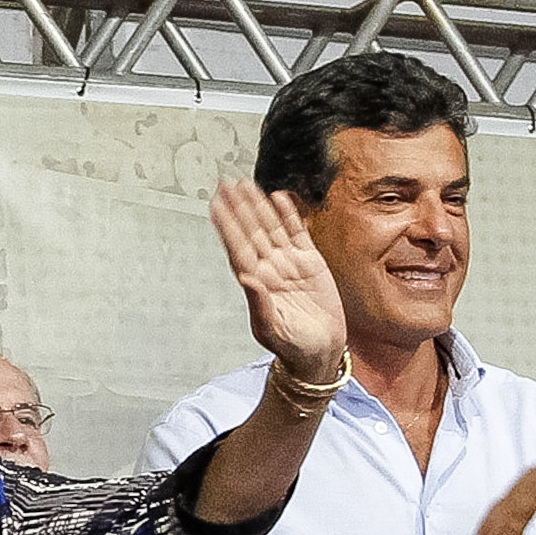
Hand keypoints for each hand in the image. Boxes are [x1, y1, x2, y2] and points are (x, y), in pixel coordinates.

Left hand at [211, 179, 345, 385]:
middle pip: (251, 231)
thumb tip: (246, 279)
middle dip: (238, 207)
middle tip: (224, 182)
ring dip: (258, 206)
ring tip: (246, 184)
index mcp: (256, 283)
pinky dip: (288, 215)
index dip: (226, 225)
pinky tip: (279, 198)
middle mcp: (269, 269)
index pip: (237, 247)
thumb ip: (259, 304)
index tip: (214, 204)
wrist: (320, 352)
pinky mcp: (310, 263)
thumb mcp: (273, 329)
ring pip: (270, 227)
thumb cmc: (293, 347)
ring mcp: (289, 264)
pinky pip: (296, 233)